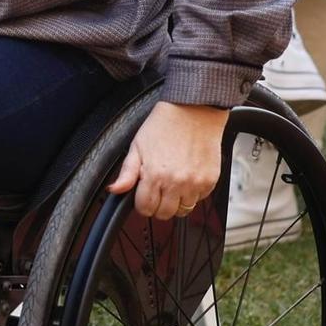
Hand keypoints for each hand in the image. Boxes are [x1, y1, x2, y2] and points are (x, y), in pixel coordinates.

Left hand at [108, 101, 229, 220]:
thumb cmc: (164, 125)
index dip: (142, 204)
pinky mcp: (210, 181)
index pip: (145, 209)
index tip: (145, 196)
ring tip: (174, 183)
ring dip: (177, 202)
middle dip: (158, 206)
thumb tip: (115, 190)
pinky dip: (193, 193)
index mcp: (154, 175)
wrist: (194, 111)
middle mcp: (175, 183)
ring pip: (184, 210)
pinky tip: (188, 177)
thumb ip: (127, 173)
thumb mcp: (137, 146)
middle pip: (164, 214)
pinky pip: (200, 199)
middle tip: (159, 190)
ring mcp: (195, 183)